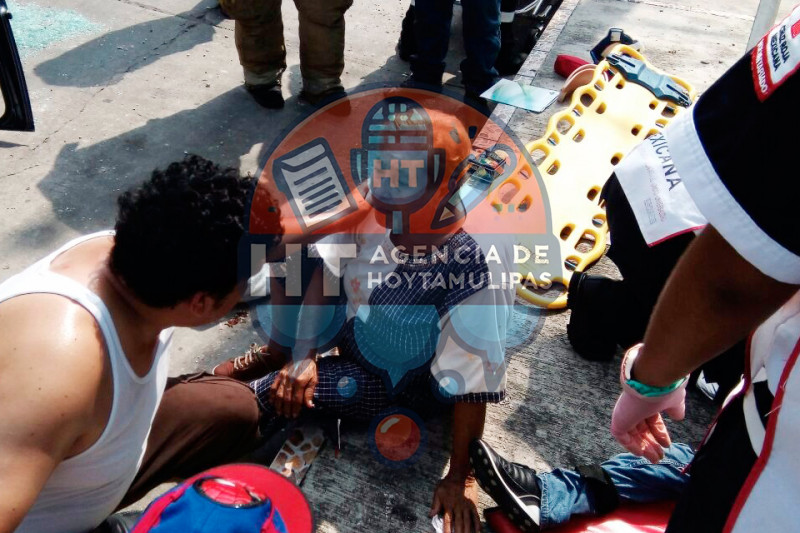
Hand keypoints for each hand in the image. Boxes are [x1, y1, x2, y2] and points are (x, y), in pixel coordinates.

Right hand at [269, 358, 316, 417]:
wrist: (302, 354)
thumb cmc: (310, 368)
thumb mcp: (314, 379)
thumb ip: (310, 393)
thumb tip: (309, 406)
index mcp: (300, 381)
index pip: (296, 399)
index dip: (295, 409)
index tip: (294, 416)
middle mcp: (290, 380)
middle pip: (286, 398)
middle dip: (286, 409)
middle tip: (287, 416)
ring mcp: (283, 377)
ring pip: (278, 394)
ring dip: (278, 405)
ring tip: (279, 412)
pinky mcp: (279, 375)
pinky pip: (273, 387)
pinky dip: (271, 396)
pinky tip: (272, 402)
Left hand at [429, 475, 479, 532]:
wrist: (461, 474)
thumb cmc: (448, 482)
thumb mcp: (438, 491)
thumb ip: (435, 504)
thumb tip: (430, 515)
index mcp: (448, 505)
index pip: (447, 521)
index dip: (446, 530)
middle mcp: (458, 508)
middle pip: (458, 524)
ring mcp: (466, 507)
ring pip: (467, 522)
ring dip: (467, 531)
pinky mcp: (473, 505)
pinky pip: (476, 516)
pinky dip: (477, 525)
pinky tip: (478, 532)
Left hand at [610, 345, 686, 462]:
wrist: (653, 380)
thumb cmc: (665, 388)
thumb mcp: (675, 401)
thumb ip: (675, 409)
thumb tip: (678, 416)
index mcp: (647, 401)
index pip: (651, 420)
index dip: (659, 433)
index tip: (667, 445)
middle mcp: (635, 407)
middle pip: (642, 429)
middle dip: (651, 444)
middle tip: (660, 457)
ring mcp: (625, 413)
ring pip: (632, 434)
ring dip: (644, 448)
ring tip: (655, 459)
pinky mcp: (618, 419)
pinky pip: (621, 436)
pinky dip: (631, 445)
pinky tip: (642, 453)